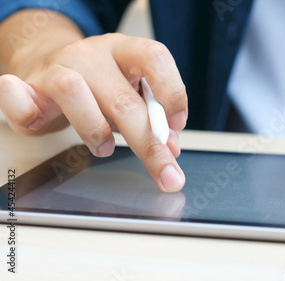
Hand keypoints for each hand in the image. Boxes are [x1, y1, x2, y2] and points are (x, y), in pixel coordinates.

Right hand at [0, 11, 186, 191]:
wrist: (49, 71)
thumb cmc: (97, 88)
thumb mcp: (130, 98)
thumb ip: (152, 120)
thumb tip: (172, 148)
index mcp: (125, 51)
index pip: (154, 57)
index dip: (171, 91)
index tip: (177, 125)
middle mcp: (93, 54)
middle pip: (124, 98)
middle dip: (149, 143)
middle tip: (166, 173)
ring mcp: (57, 65)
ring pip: (73, 91)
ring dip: (95, 129)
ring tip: (105, 148)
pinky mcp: (26, 84)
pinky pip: (18, 94)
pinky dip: (25, 110)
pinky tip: (38, 123)